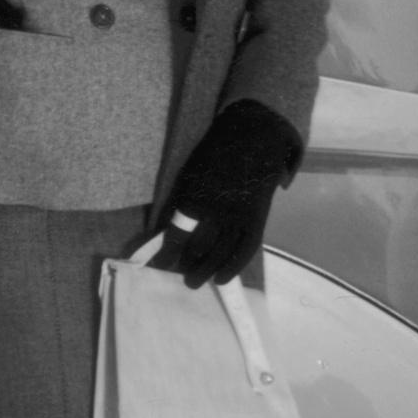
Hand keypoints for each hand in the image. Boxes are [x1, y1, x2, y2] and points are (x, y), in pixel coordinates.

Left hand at [152, 99, 304, 287]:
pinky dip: (234, 266)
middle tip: (181, 276)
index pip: (178, 233)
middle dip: (188, 265)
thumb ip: (183, 201)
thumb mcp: (192, 172)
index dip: (168, 253)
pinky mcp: (257, 217)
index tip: (160, 265)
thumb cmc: (217, 152)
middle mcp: (218, 209)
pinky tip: (223, 278)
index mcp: (197, 195)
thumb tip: (168, 230)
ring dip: (207, 271)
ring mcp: (240, 215)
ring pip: (221, 253)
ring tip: (195, 282)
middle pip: (199, 247)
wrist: (256, 135)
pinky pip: (245, 249)